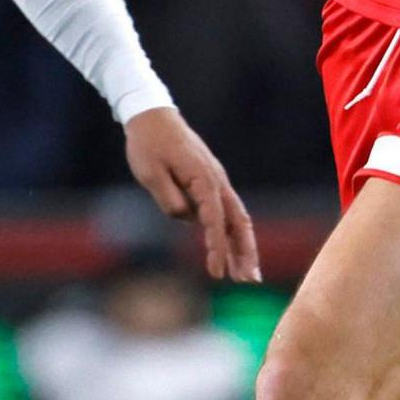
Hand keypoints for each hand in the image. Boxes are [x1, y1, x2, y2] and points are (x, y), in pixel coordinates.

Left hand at [124, 108, 260, 281]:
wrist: (153, 117)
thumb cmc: (148, 144)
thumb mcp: (151, 172)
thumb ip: (169, 198)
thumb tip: (186, 216)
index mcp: (204, 179)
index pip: (215, 221)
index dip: (217, 249)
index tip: (216, 274)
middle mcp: (216, 181)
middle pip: (238, 221)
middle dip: (246, 252)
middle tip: (250, 281)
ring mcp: (215, 182)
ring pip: (236, 219)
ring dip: (243, 247)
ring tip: (247, 275)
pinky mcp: (208, 184)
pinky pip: (224, 213)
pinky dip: (230, 234)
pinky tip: (230, 253)